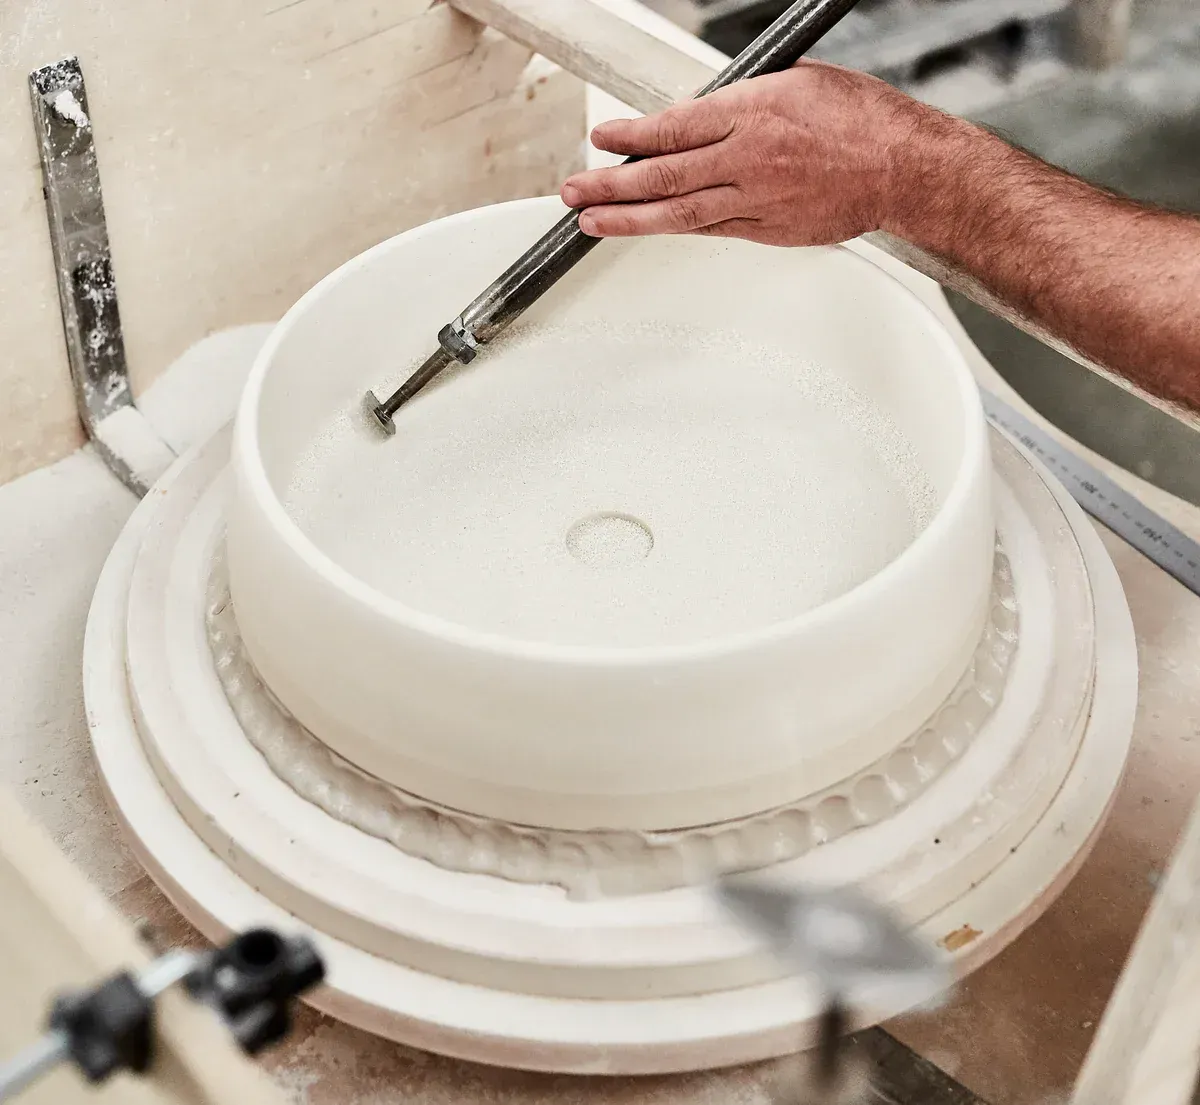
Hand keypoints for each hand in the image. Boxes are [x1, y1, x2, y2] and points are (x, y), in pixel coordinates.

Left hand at [560, 61, 938, 246]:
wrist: (904, 169)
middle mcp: (748, 159)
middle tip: (574, 189)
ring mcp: (757, 200)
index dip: (630, 137)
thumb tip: (700, 112)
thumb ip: (742, 99)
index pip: (673, 127)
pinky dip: (676, 230)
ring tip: (591, 220)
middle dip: (610, 184)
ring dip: (628, 219)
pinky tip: (649, 230)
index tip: (603, 139)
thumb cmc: (861, 120)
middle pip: (663, 176)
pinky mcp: (769, 231)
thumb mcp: (796, 81)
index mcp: (753, 112)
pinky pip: (712, 230)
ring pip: (679, 214)